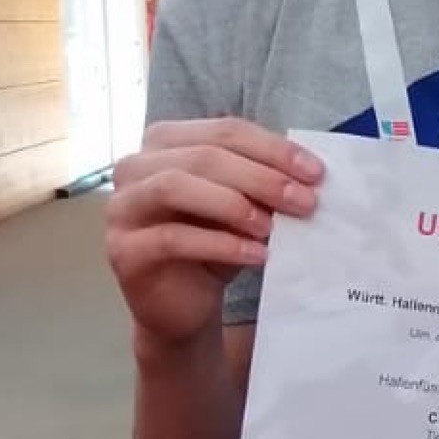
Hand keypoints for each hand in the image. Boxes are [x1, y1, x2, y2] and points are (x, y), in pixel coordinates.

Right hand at [107, 120, 322, 354]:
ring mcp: (123, 208)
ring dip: (233, 204)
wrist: (184, 307)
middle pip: (203, 156)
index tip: (316, 172)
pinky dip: (220, 244)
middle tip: (305, 201)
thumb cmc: (212, 245)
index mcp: (165, 141)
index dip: (273, 148)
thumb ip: (261, 183)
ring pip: (175, 186)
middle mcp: (135, 167)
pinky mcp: (123, 250)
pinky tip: (255, 255)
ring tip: (273, 227)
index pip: (224, 131)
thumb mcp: (242, 206)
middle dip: (261, 177)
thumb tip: (304, 175)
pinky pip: (172, 238)